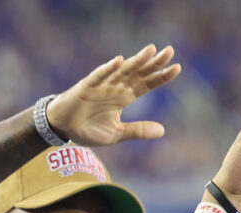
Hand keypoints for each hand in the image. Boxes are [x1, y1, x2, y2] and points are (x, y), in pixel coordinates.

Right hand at [45, 44, 181, 145]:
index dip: (161, 77)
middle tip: (170, 51)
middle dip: (154, 63)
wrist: (63, 129)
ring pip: (122, 70)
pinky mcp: (86, 87)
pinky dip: (107, 69)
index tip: (177, 68)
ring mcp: (102, 85)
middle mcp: (116, 87)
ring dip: (136, 61)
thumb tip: (162, 131)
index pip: (147, 84)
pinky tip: (119, 61)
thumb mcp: (117, 134)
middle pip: (138, 72)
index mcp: (124, 97)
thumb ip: (138, 130)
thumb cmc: (88, 129)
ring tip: (151, 50)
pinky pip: (98, 76)